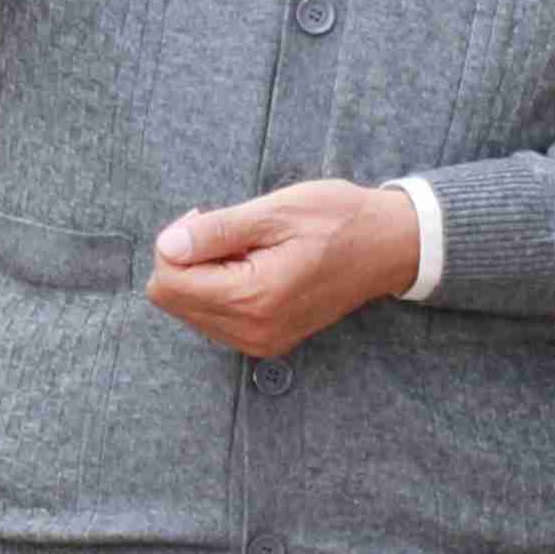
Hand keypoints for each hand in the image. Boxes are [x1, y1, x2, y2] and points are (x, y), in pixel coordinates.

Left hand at [146, 182, 420, 361]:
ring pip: (190, 311)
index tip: (206, 218)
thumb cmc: (338, 220)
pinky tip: (250, 265)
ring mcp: (260, 342)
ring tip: (244, 247)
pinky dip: (219, 289)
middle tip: (225, 229)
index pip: (168, 283)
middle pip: (172, 300)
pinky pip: (215, 319)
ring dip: (203, 274)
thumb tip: (166, 246)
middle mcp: (253, 331)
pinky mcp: (267, 341)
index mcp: (253, 298)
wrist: (389, 247)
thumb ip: (215, 231)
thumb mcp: (275, 212)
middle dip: (185, 260)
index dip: (175, 243)